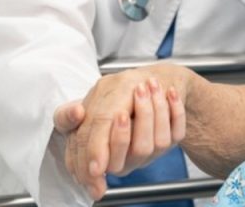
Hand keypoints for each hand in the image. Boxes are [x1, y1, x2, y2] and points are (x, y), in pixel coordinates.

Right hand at [53, 67, 187, 199]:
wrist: (143, 88)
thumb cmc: (109, 101)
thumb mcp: (77, 108)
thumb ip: (66, 117)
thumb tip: (74, 112)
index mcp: (100, 156)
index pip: (107, 160)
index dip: (114, 139)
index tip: (119, 115)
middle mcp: (126, 159)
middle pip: (139, 149)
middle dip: (141, 118)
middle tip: (138, 90)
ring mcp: (150, 154)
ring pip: (160, 141)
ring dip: (158, 109)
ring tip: (152, 84)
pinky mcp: (170, 142)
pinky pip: (178, 132)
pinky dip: (176, 110)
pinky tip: (171, 93)